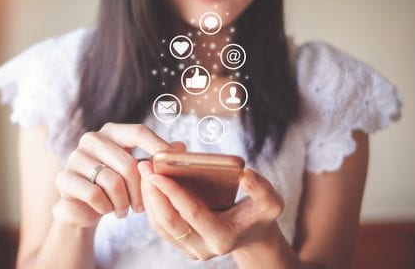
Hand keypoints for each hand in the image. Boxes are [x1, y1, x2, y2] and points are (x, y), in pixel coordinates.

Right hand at [52, 123, 177, 227]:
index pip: (138, 132)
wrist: (83, 207)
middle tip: (142, 206)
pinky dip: (106, 207)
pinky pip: (94, 194)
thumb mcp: (137, 170)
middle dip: (140, 190)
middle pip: (129, 164)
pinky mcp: (64, 178)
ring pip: (113, 182)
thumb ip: (156, 158)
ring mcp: (75, 156)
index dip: (158, 146)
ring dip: (123, 203)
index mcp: (112, 131)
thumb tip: (181, 147)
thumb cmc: (115, 185)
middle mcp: (92, 139)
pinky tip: (107, 210)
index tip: (171, 163)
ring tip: (125, 210)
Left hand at [138, 160, 283, 260]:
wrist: (252, 233)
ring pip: (159, 223)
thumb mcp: (270, 202)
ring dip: (148, 196)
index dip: (174, 193)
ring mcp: (190, 249)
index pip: (192, 214)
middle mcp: (203, 249)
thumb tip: (244, 174)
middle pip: (168, 221)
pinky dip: (152, 202)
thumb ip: (261, 189)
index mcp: (223, 238)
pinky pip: (159, 224)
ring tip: (144, 169)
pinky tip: (149, 181)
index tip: (158, 172)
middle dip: (153, 193)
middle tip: (144, 166)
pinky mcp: (181, 244)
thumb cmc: (260, 214)